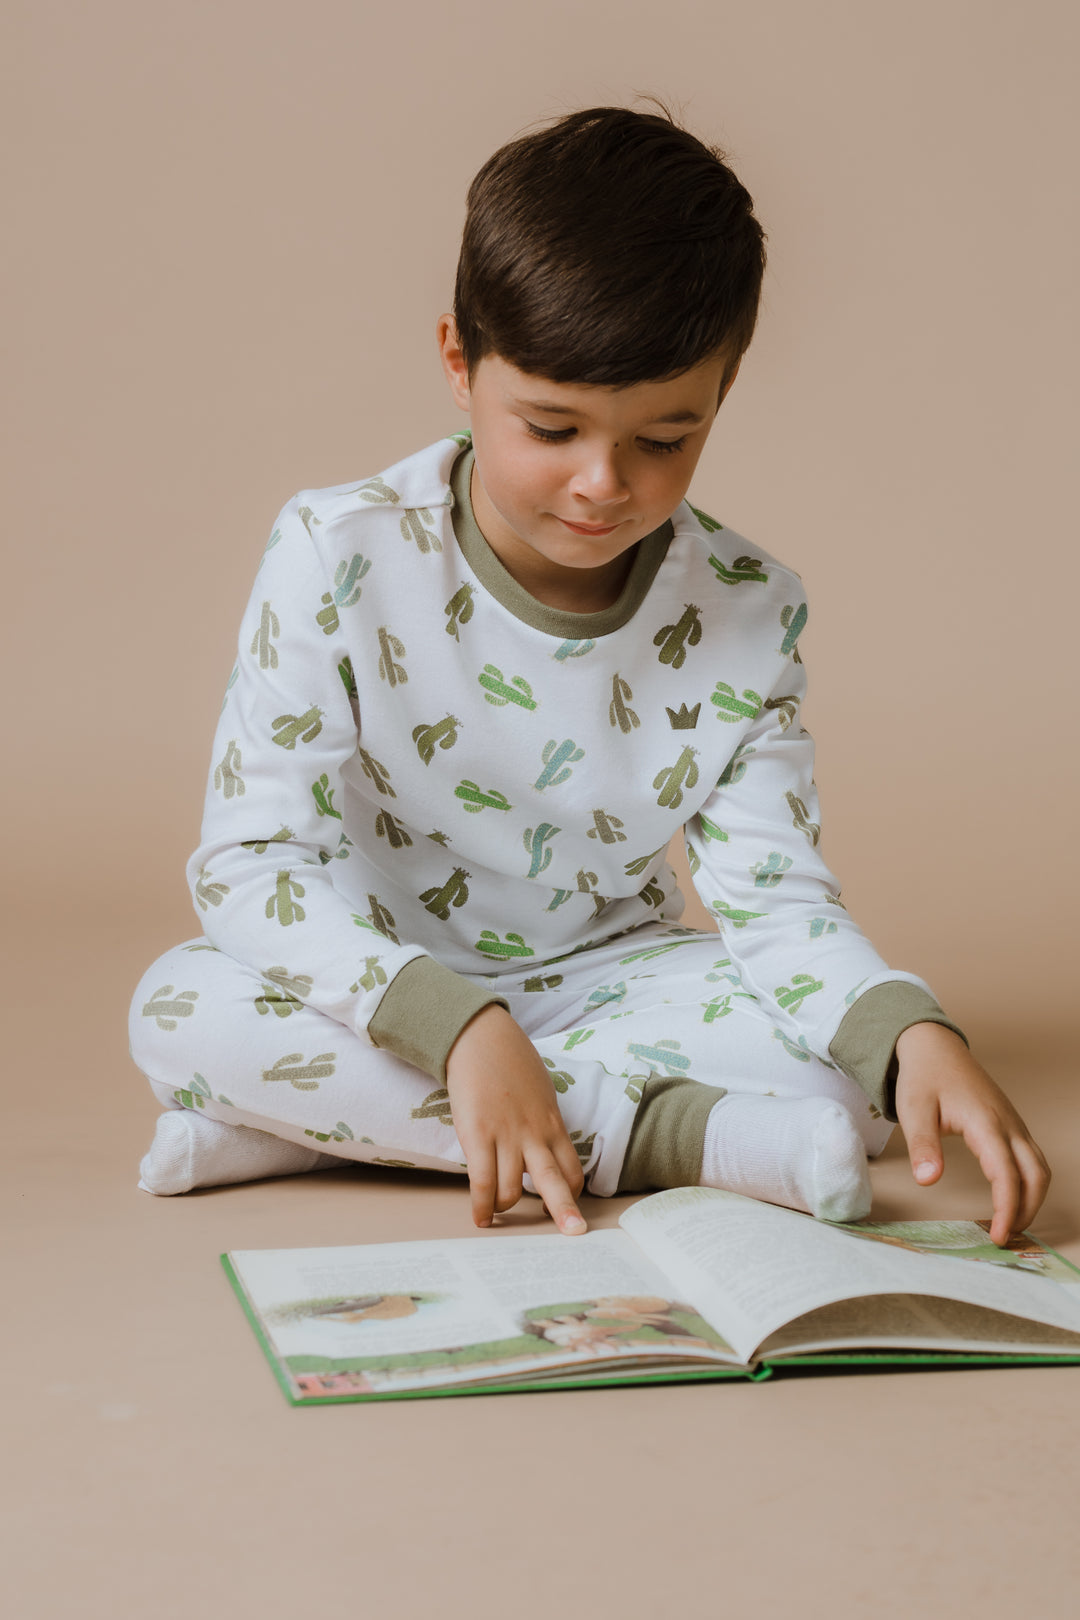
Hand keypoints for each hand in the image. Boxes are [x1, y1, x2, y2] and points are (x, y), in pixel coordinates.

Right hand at [444, 1004, 587, 1235]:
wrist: (480, 1037)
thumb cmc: (510, 1061)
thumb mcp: (540, 1091)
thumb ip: (542, 1120)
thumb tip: (540, 1143)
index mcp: (552, 1123)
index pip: (573, 1168)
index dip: (571, 1192)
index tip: (565, 1205)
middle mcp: (535, 1133)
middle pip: (555, 1182)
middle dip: (565, 1212)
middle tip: (575, 1234)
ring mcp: (507, 1135)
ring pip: (512, 1189)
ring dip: (506, 1208)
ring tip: (497, 1214)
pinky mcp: (478, 1135)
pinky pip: (482, 1181)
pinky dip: (482, 1205)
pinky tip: (480, 1217)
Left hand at [893, 1023, 1051, 1245]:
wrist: (935, 1048)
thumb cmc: (924, 1078)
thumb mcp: (914, 1110)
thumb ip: (922, 1146)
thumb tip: (928, 1181)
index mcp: (986, 1123)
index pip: (1007, 1175)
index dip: (1007, 1209)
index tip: (998, 1236)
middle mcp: (1008, 1124)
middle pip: (1036, 1175)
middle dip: (1027, 1211)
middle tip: (1005, 1236)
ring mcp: (1014, 1124)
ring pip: (1040, 1168)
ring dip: (1032, 1199)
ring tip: (1009, 1223)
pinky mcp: (1011, 1124)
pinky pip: (1032, 1158)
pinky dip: (1029, 1183)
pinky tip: (1010, 1196)